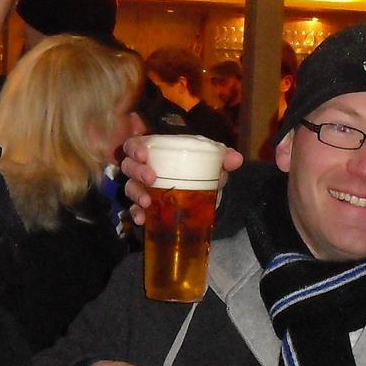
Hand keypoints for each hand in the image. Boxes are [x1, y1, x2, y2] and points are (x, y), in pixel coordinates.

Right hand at [120, 135, 243, 230]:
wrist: (203, 195)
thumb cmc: (200, 171)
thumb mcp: (212, 164)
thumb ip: (223, 158)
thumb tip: (236, 159)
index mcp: (155, 152)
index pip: (134, 145)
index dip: (134, 148)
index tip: (144, 154)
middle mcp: (143, 169)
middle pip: (128, 166)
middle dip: (137, 171)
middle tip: (151, 178)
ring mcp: (142, 188)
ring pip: (129, 187)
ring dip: (136, 194)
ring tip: (147, 202)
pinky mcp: (144, 207)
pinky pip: (133, 209)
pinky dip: (136, 214)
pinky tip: (141, 220)